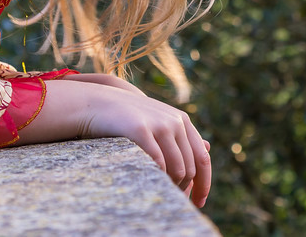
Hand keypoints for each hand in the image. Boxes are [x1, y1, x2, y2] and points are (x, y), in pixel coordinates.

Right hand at [18, 79, 211, 206]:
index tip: (199, 202)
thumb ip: (181, 134)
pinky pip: (158, 163)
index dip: (204, 183)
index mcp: (181, 119)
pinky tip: (149, 181)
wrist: (97, 103)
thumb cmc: (127, 117)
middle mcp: (174, 121)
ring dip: (171, 186)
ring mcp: (159, 124)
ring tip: (159, 191)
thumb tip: (209, 149)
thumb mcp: (158, 121)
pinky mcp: (141, 129)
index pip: (202, 158)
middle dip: (183, 188)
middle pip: (190, 167)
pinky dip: (157, 177)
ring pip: (177, 169)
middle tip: (172, 200)